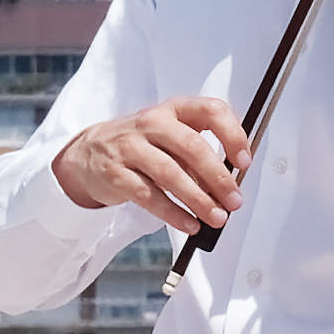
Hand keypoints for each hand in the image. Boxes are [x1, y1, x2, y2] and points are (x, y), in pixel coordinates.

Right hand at [56, 96, 249, 234]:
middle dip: (218, 177)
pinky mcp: (116, 173)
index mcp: (174, 110)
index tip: (244, 161)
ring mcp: (130, 147)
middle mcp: (152, 123)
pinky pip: (148, 196)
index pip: (210, 111)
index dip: (232, 135)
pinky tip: (188, 224)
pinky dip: (172, 213)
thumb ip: (197, 156)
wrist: (90, 153)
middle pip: (192, 147)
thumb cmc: (141, 145)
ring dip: (198, 199)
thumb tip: (228, 184)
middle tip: (234, 200)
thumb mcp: (169, 138)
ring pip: (170, 173)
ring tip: (216, 217)